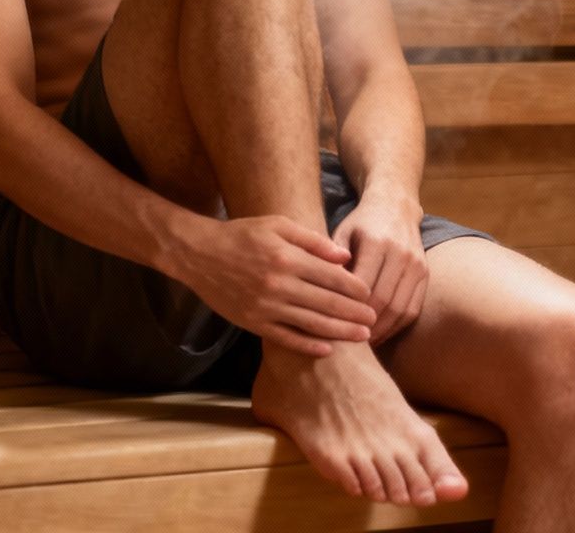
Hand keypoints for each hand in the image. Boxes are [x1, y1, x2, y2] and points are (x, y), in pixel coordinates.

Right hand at [172, 213, 377, 356]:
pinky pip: (286, 338)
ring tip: (362, 336)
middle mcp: (279, 284)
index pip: (331, 276)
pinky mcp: (254, 322)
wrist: (199, 254)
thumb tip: (344, 256)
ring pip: (312, 323)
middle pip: (327, 303)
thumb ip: (312, 240)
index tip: (369, 293)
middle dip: (355, 312)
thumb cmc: (241, 235)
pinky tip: (327, 349)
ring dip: (340, 331)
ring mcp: (266, 307)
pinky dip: (308, 346)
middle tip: (374, 319)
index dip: (355, 287)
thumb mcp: (277, 225)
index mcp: (287, 258)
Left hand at [328, 194, 427, 346]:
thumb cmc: (361, 224)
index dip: (349, 309)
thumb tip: (318, 291)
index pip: (363, 285)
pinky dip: (397, 325)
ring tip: (364, 342)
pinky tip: (380, 333)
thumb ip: (331, 259)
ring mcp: (417, 265)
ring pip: (401, 308)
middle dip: (365, 324)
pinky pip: (413, 308)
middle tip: (347, 341)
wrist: (395, 206)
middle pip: (383, 300)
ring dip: (383, 330)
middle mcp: (401, 254)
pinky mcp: (425, 274)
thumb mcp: (341, 233)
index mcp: (377, 242)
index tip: (333, 325)